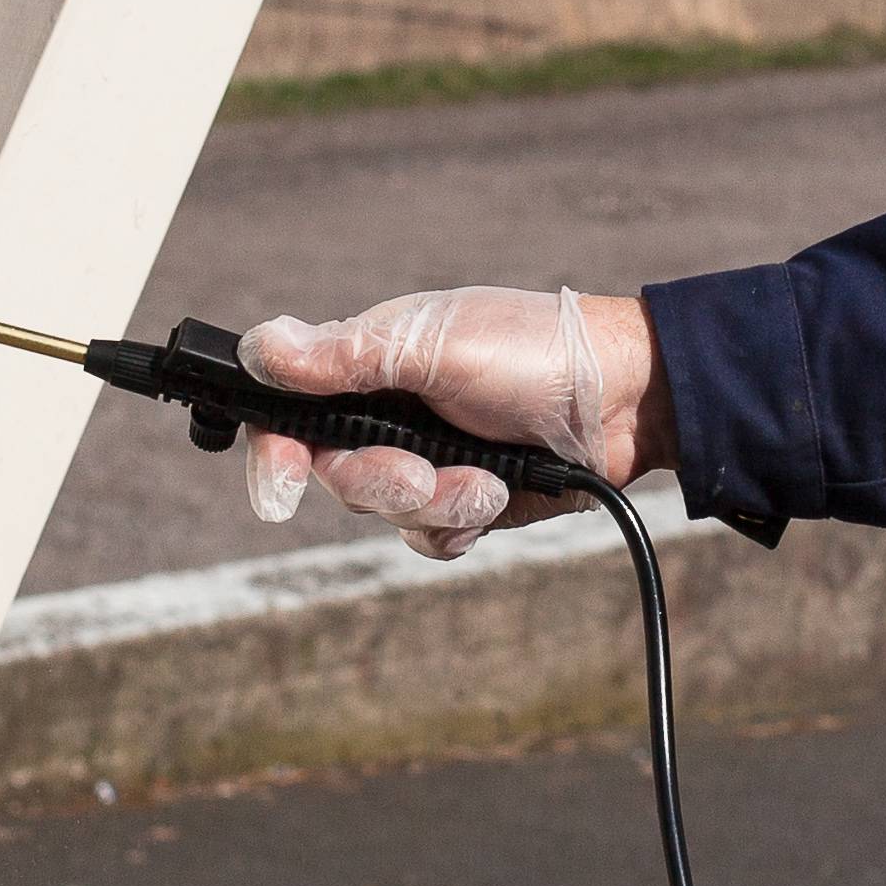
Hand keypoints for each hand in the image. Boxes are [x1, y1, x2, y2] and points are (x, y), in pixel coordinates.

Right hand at [235, 287, 661, 559]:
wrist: (628, 398)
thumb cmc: (536, 351)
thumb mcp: (435, 346)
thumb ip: (346, 357)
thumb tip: (258, 348)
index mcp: (369, 365)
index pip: (289, 414)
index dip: (275, 454)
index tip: (282, 488)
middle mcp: (389, 414)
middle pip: (334, 476)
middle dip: (381, 481)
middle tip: (424, 471)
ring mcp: (429, 459)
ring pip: (385, 513)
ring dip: (437, 503)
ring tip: (487, 476)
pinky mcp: (467, 499)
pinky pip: (430, 539)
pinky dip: (460, 525)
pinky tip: (497, 495)